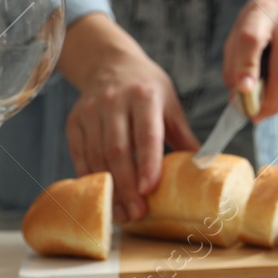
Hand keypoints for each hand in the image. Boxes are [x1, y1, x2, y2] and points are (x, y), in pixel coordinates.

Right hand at [59, 14, 198, 222]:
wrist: (110, 64)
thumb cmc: (146, 87)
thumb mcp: (169, 103)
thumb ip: (182, 135)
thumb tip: (203, 166)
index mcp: (144, 96)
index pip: (146, 133)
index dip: (147, 163)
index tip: (150, 190)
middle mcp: (114, 102)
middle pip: (118, 149)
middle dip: (126, 185)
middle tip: (136, 213)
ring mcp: (91, 112)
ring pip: (97, 156)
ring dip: (109, 188)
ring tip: (122, 213)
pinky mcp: (74, 122)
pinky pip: (80, 155)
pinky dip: (90, 178)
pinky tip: (102, 196)